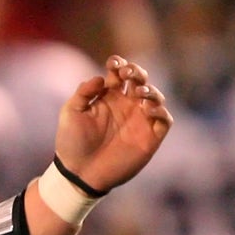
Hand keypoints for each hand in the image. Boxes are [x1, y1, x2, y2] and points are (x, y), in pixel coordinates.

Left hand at [53, 55, 172, 193]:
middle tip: (128, 73)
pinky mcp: (150, 137)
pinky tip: (148, 109)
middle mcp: (126, 106)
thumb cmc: (72, 141)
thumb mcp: (71, 113)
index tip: (114, 63)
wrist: (79, 172)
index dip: (120, 64)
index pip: (119, 74)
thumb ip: (83, 93)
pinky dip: (160, 111)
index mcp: (107, 97)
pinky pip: (164, 120)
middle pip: (139, 80)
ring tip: (139, 92)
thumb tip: (101, 78)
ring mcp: (139, 120)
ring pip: (155, 97)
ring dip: (150, 90)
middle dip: (137, 72)